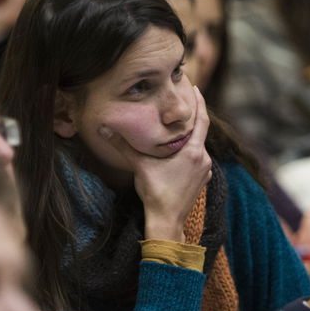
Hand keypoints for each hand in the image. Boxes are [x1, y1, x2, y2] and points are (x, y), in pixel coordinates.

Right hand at [97, 87, 212, 242]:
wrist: (167, 221)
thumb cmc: (156, 192)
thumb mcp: (139, 165)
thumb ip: (123, 146)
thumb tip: (104, 129)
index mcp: (193, 151)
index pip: (202, 120)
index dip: (200, 103)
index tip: (196, 89)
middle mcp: (204, 159)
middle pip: (202, 133)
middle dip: (193, 119)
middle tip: (185, 105)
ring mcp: (205, 172)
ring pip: (200, 148)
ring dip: (192, 138)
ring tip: (181, 130)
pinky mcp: (202, 182)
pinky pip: (199, 161)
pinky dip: (192, 153)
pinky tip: (181, 154)